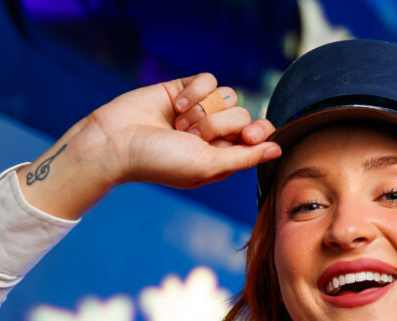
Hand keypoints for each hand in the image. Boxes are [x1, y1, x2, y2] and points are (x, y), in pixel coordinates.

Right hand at [94, 73, 279, 187]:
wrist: (117, 141)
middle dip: (218, 124)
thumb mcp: (207, 166)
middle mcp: (214, 135)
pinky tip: (175, 105)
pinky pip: (209, 79)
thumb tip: (278, 149)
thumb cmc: (160, 162)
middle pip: (242, 114)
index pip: (258, 136)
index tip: (246, 135)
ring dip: (203, 109)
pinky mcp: (186, 90)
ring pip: (228, 95)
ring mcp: (200, 111)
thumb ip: (245, 158)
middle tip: (192, 136)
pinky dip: (194, 91)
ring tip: (179, 124)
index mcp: (223, 157)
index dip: (257, 132)